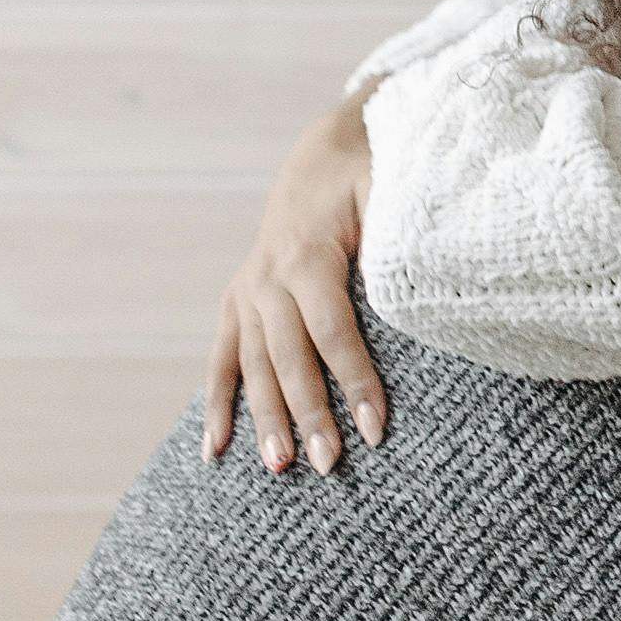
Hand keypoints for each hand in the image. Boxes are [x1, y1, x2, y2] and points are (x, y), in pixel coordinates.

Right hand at [204, 95, 384, 474]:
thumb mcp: (388, 196)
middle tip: (330, 465)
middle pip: (290, 358)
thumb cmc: (371, 176)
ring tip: (281, 468)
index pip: (333, 331)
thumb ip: (391, 246)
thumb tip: (406, 304)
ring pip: (253, 365)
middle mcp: (269, 278)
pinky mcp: (237, 301)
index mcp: (307, 255)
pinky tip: (214, 451)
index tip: (376, 429)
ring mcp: (248, 291)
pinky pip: (222, 358)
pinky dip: (215, 404)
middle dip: (310, 414)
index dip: (354, 381)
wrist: (323, 151)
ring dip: (265, 420)